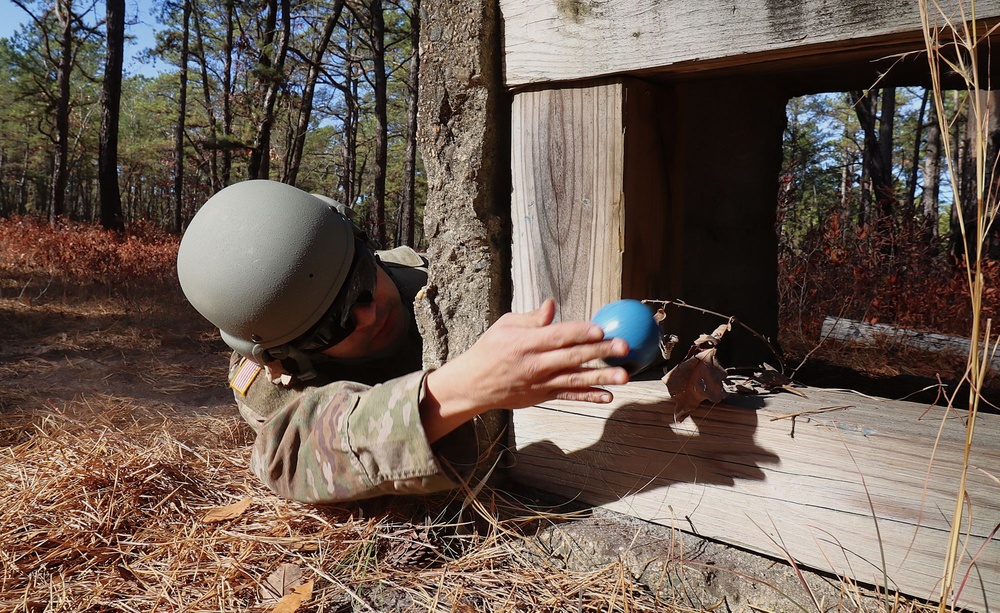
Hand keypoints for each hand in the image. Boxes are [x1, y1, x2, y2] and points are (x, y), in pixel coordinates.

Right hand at [420, 298, 629, 441]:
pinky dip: (588, 396)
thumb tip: (552, 304)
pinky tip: (608, 396)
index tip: (601, 328)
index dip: (580, 332)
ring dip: (601, 377)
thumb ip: (532, 318)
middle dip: (600, 352)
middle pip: (572, 357)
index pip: (557, 336)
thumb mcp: (505, 326)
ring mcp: (541, 383)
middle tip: (623, 347)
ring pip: (575, 380)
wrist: (474, 384)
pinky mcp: (543, 396)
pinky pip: (569, 396)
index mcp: (526, 343)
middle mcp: (535, 364)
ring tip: (625, 375)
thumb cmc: (491, 349)